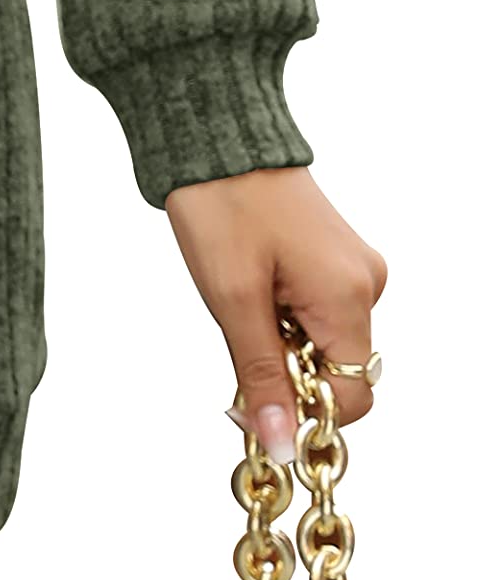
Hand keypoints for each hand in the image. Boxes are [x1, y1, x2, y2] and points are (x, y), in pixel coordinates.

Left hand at [165, 166, 385, 466]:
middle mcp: (365, 283)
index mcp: (350, 297)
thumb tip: (281, 444)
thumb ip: (261, 375)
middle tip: (237, 332)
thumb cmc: (221, 205)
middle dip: (287, 370)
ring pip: (323, 341)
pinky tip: (254, 283)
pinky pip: (317, 310)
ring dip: (281, 340)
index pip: (352, 397)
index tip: (252, 399)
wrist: (215, 136)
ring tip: (241, 296)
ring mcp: (353, 267)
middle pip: (338, 370)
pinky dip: (285, 314)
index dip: (303, 411)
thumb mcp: (232, 299)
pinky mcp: (333, 256)